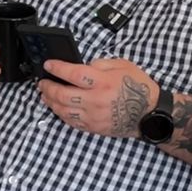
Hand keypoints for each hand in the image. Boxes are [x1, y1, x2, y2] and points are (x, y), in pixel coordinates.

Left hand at [38, 58, 156, 137]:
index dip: (57, 68)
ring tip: (45, 95)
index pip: (73, 74)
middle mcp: (95, 99)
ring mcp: (93, 116)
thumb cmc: (138, 87)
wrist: (149, 113)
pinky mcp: (94, 127)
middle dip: (48, 87)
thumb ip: (100, 63)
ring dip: (50, 102)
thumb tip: (82, 66)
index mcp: (103, 82)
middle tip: (42, 83)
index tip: (49, 65)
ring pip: (63, 111)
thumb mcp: (122, 65)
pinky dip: (61, 114)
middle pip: (62, 94)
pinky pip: (72, 122)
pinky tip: (58, 108)